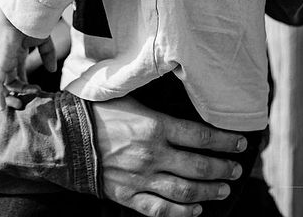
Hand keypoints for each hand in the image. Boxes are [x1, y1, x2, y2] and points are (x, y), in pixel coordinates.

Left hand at [0, 9, 55, 109]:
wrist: (23, 13)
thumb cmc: (31, 23)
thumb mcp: (42, 42)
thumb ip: (47, 55)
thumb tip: (52, 70)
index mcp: (16, 53)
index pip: (17, 74)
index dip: (25, 85)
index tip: (37, 91)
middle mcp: (7, 59)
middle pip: (9, 82)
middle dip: (17, 93)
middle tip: (25, 103)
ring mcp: (2, 61)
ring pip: (3, 85)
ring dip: (11, 96)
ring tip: (21, 102)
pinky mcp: (0, 63)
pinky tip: (2, 107)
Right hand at [91, 98, 244, 216]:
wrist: (63, 136)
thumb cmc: (95, 111)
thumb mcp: (127, 97)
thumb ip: (155, 103)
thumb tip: (180, 98)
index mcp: (154, 126)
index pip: (201, 136)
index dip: (225, 141)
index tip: (240, 144)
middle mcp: (152, 154)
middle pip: (199, 166)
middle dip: (223, 169)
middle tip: (235, 169)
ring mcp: (140, 178)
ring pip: (186, 191)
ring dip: (209, 192)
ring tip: (223, 190)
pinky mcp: (127, 195)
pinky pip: (160, 210)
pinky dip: (182, 213)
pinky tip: (196, 211)